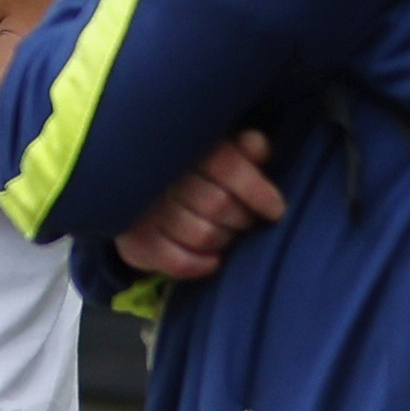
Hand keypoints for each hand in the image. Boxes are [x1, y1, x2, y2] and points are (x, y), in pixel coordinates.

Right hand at [112, 125, 289, 286]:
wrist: (139, 191)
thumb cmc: (193, 171)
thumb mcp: (219, 150)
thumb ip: (243, 147)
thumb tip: (257, 147)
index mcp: (182, 147)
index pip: (225, 166)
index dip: (256, 190)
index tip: (276, 209)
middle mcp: (158, 176)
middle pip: (217, 204)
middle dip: (242, 218)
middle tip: (247, 220)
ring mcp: (141, 210)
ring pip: (202, 235)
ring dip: (225, 239)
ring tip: (228, 234)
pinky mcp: (133, 241)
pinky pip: (178, 262)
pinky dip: (201, 263)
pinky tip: (213, 258)